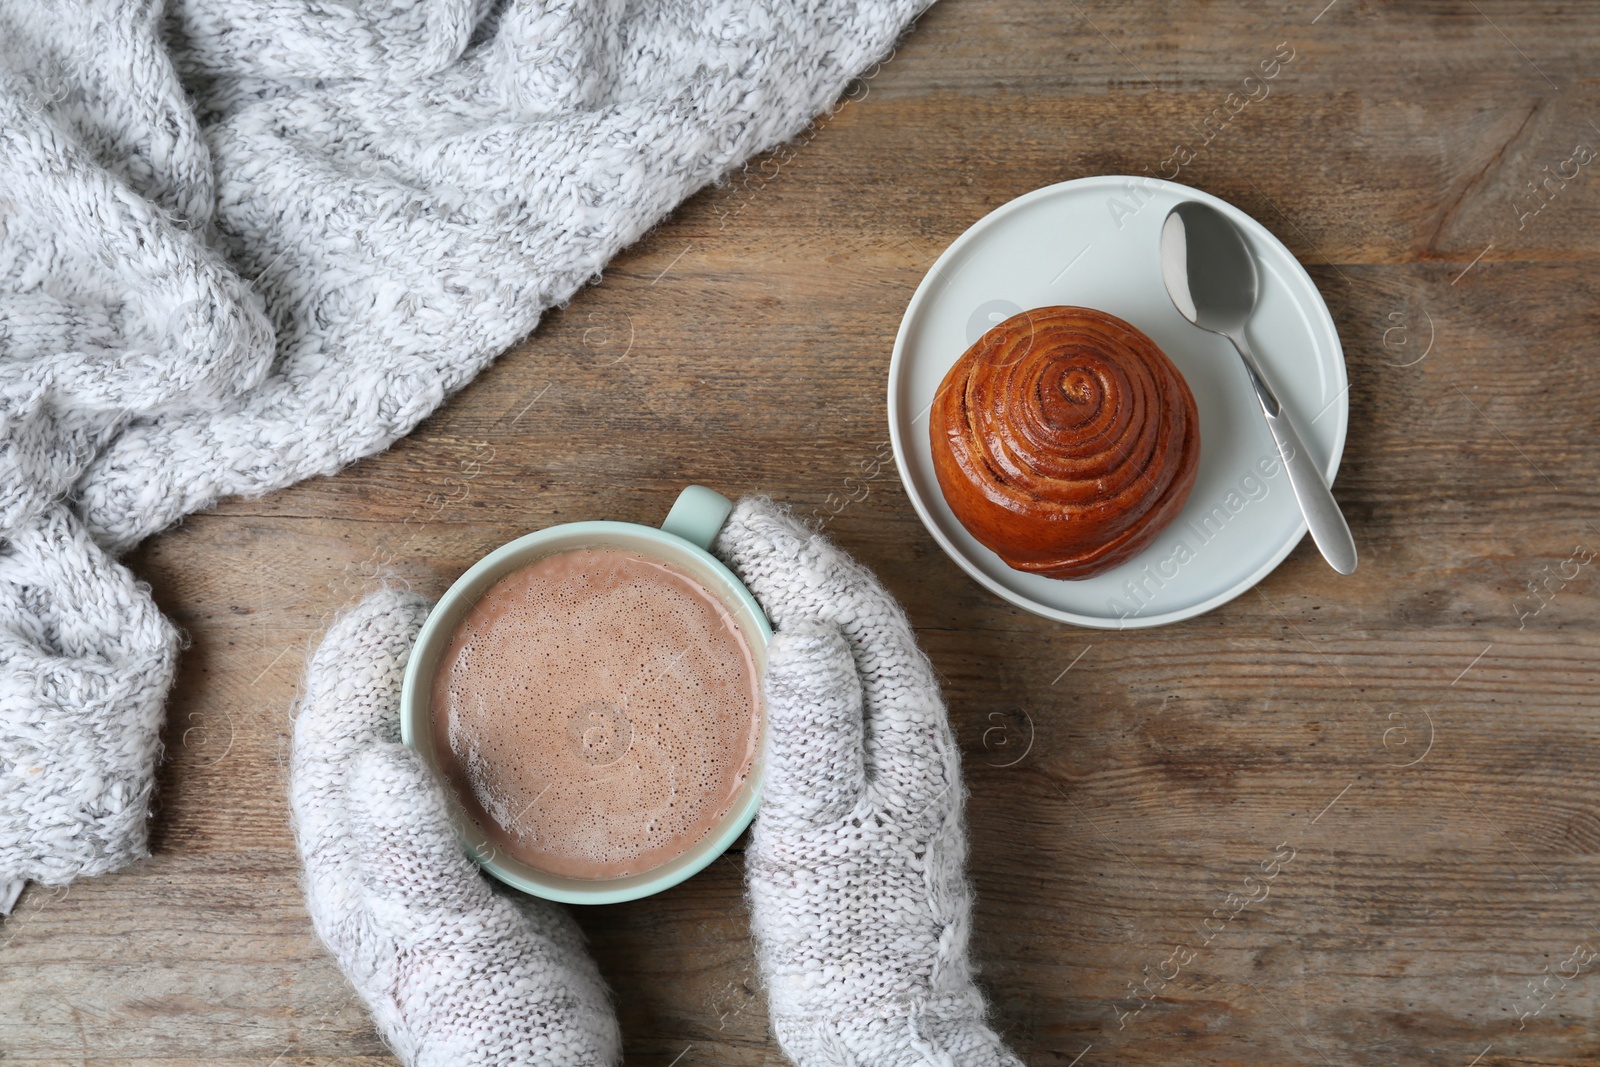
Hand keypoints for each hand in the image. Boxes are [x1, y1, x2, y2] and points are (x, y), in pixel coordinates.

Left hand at [290, 589, 619, 1066]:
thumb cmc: (489, 1018)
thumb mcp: (446, 934)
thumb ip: (411, 849)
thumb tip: (374, 754)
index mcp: (354, 864)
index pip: (333, 740)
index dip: (352, 665)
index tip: (392, 603)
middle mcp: (377, 854)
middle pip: (357, 734)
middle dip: (375, 660)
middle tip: (420, 596)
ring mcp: (424, 859)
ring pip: (401, 749)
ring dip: (413, 684)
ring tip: (446, 629)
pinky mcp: (475, 867)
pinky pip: (450, 775)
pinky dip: (461, 727)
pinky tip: (493, 712)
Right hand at [715, 499, 1021, 1066]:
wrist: (880, 1013)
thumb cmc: (851, 931)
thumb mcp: (823, 825)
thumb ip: (818, 728)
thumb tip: (807, 628)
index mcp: (905, 725)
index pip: (854, 608)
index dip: (799, 553)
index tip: (742, 517)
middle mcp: (909, 729)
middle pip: (854, 617)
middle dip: (796, 560)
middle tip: (729, 526)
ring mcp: (892, 756)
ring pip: (845, 647)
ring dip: (796, 597)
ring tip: (739, 567)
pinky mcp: (866, 783)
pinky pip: (832, 686)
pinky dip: (794, 649)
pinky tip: (760, 656)